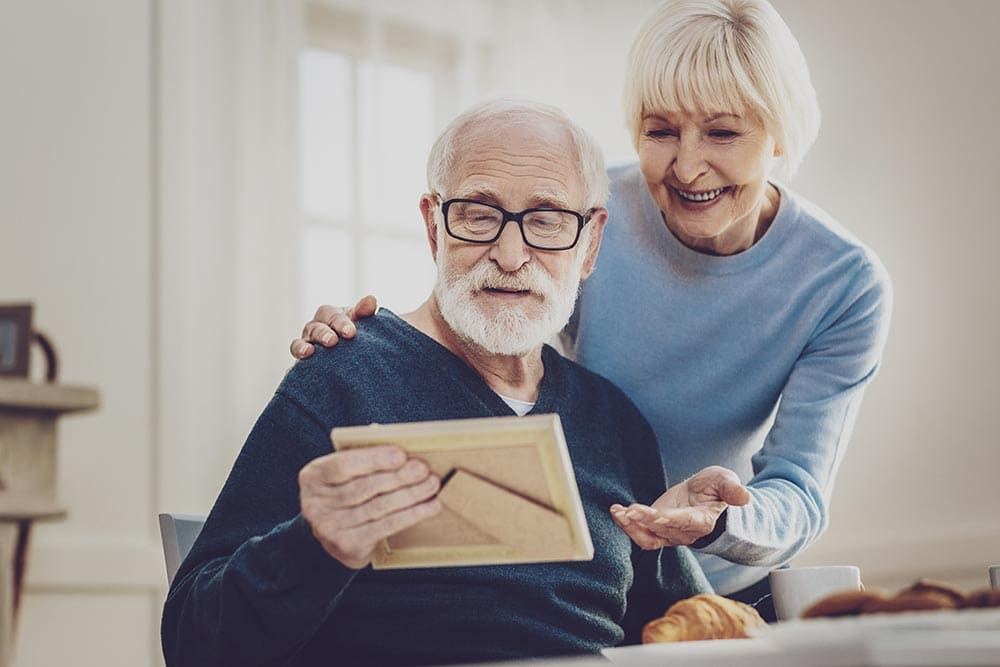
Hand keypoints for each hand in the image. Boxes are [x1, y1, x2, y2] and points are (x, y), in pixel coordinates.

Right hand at [289, 295, 378, 358]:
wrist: (352, 355)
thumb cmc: (355, 334)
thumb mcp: (360, 321)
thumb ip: (364, 312)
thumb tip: (371, 300)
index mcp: (331, 316)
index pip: (332, 315)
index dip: (340, 323)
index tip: (350, 333)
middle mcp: (316, 327)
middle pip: (315, 328)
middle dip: (323, 334)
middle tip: (332, 341)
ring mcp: (307, 343)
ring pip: (300, 343)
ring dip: (303, 347)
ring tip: (309, 352)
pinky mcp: (302, 360)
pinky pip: (295, 359)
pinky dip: (296, 359)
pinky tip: (298, 364)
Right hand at [299, 444, 440, 567]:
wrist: (332, 535)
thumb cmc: (344, 492)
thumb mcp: (345, 472)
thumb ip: (362, 454)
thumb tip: (386, 434)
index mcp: (313, 477)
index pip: (342, 465)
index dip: (373, 459)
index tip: (400, 455)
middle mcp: (315, 504)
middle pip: (364, 488)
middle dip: (398, 477)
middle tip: (423, 469)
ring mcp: (330, 528)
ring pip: (378, 507)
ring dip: (410, 495)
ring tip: (432, 484)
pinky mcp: (348, 546)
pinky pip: (386, 527)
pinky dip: (412, 515)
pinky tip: (430, 506)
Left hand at [610, 465, 750, 549]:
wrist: (707, 498)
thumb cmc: (716, 489)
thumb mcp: (725, 481)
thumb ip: (731, 488)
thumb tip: (744, 497)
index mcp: (701, 520)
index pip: (684, 522)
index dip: (669, 520)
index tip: (655, 513)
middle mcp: (684, 531)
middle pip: (662, 530)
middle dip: (645, 522)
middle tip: (628, 510)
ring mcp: (669, 532)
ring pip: (648, 537)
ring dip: (631, 528)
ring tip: (619, 513)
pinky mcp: (657, 529)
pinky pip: (641, 534)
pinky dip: (627, 525)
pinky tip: (617, 512)